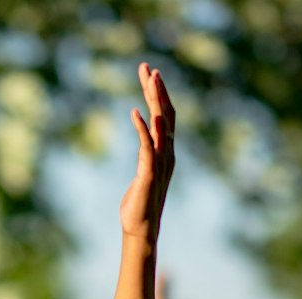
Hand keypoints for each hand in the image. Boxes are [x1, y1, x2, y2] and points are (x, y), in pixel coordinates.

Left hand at [118, 64, 175, 241]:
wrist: (140, 229)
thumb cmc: (138, 203)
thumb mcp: (143, 172)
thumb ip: (146, 156)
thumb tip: (146, 147)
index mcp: (165, 151)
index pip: (165, 116)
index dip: (159, 94)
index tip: (151, 73)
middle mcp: (166, 153)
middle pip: (165, 113)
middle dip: (157, 89)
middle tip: (149, 67)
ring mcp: (160, 162)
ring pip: (161, 124)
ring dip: (155, 100)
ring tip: (150, 78)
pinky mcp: (148, 172)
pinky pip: (146, 145)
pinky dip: (142, 127)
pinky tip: (134, 112)